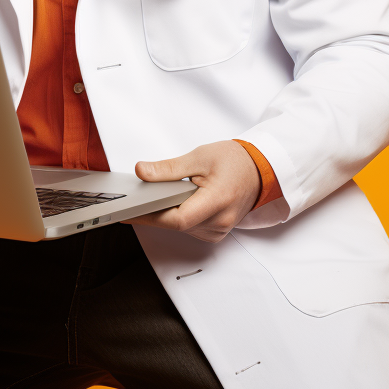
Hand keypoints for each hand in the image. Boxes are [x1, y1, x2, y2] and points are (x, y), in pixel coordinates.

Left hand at [125, 140, 261, 241]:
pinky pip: (189, 227)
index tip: (130, 210)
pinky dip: (177, 216)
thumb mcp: (199, 157)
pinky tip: (171, 202)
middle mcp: (220, 221)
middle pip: (177, 224)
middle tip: (134, 198)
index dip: (151, 216)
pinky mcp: (215, 231)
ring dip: (165, 213)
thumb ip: (168, 168)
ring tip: (153, 196)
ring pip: (181, 228)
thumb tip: (142, 172)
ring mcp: (219, 230)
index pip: (178, 218)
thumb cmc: (234, 161)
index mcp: (218, 201)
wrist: (258, 170)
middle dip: (154, 211)